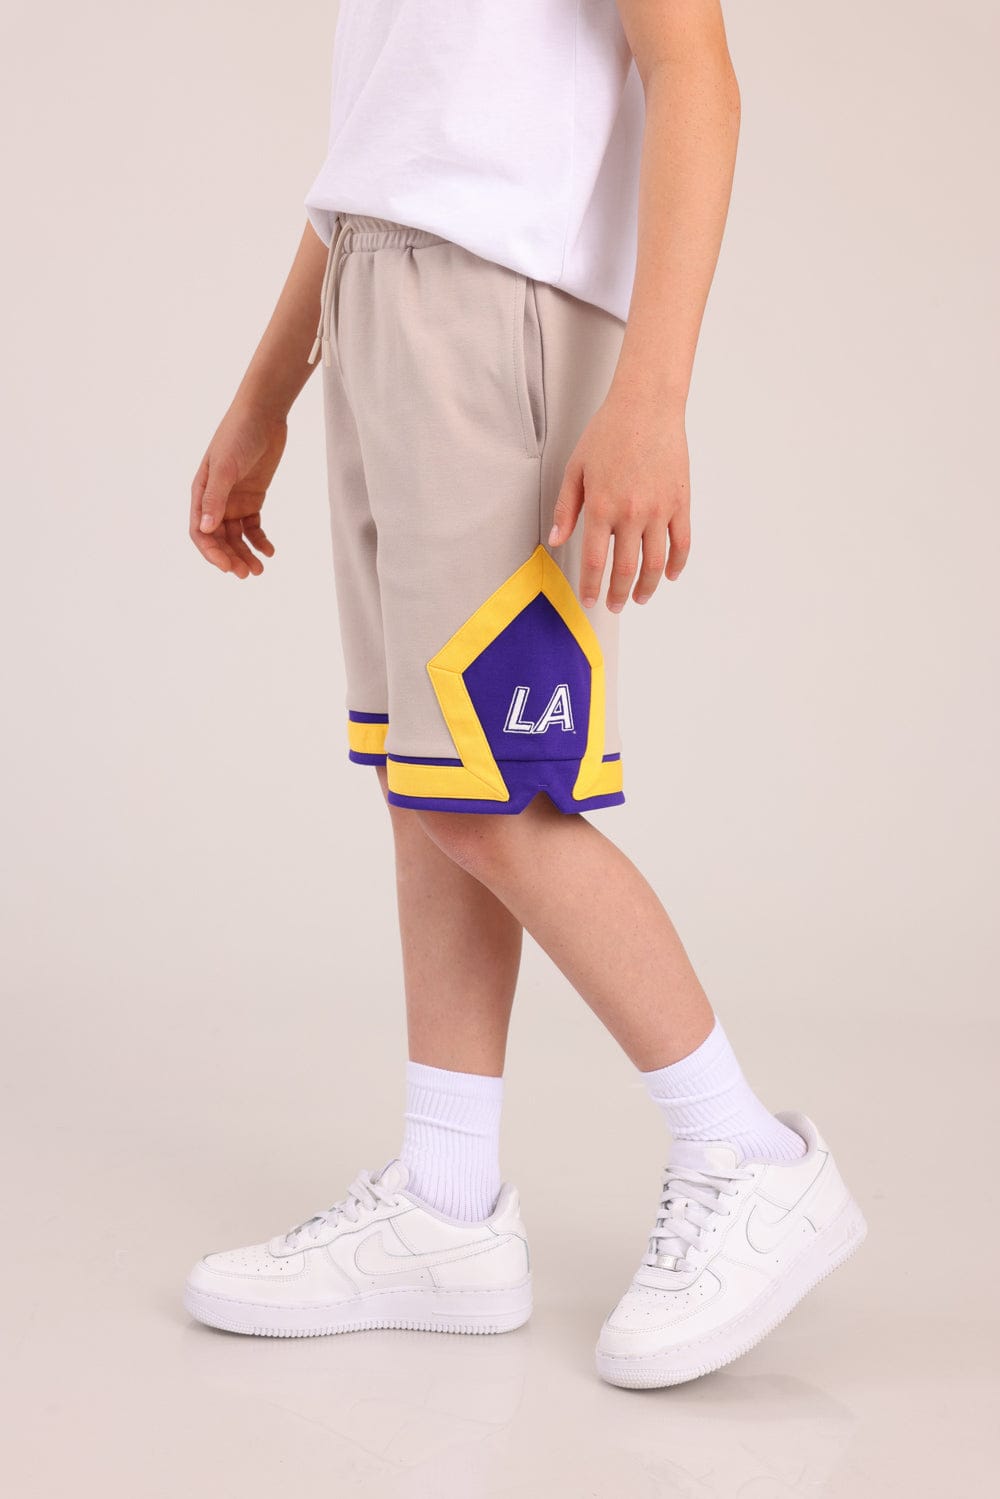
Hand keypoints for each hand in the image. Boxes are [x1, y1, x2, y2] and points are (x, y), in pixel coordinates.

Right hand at [189, 402, 286, 577]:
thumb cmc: (238, 435)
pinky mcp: (253, 498)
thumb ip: (216, 498)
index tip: (228, 567)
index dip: (212, 552)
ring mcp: (234, 500)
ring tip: (259, 569)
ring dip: (246, 553)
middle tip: (247, 574)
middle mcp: (216, 500)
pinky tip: (270, 552)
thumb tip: (206, 529)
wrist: (263, 414)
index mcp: (202, 493)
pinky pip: (253, 526)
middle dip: (231, 557)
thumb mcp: (225, 467)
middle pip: (219, 539)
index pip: (201, 532)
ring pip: (237, 536)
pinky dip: (260, 540)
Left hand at [548, 391, 691, 610]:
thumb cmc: (607, 433)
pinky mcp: (680, 502)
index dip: (590, 586)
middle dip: (618, 594)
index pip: (594, 561)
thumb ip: (565, 508)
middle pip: (626, 569)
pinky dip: (676, 564)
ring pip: (655, 563)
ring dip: (647, 587)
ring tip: (640, 598)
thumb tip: (556, 540)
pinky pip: (681, 543)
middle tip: (614, 606)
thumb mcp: (576, 468)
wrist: (646, 406)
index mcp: (601, 507)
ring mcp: (659, 510)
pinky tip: (668, 575)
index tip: (588, 600)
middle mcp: (631, 513)